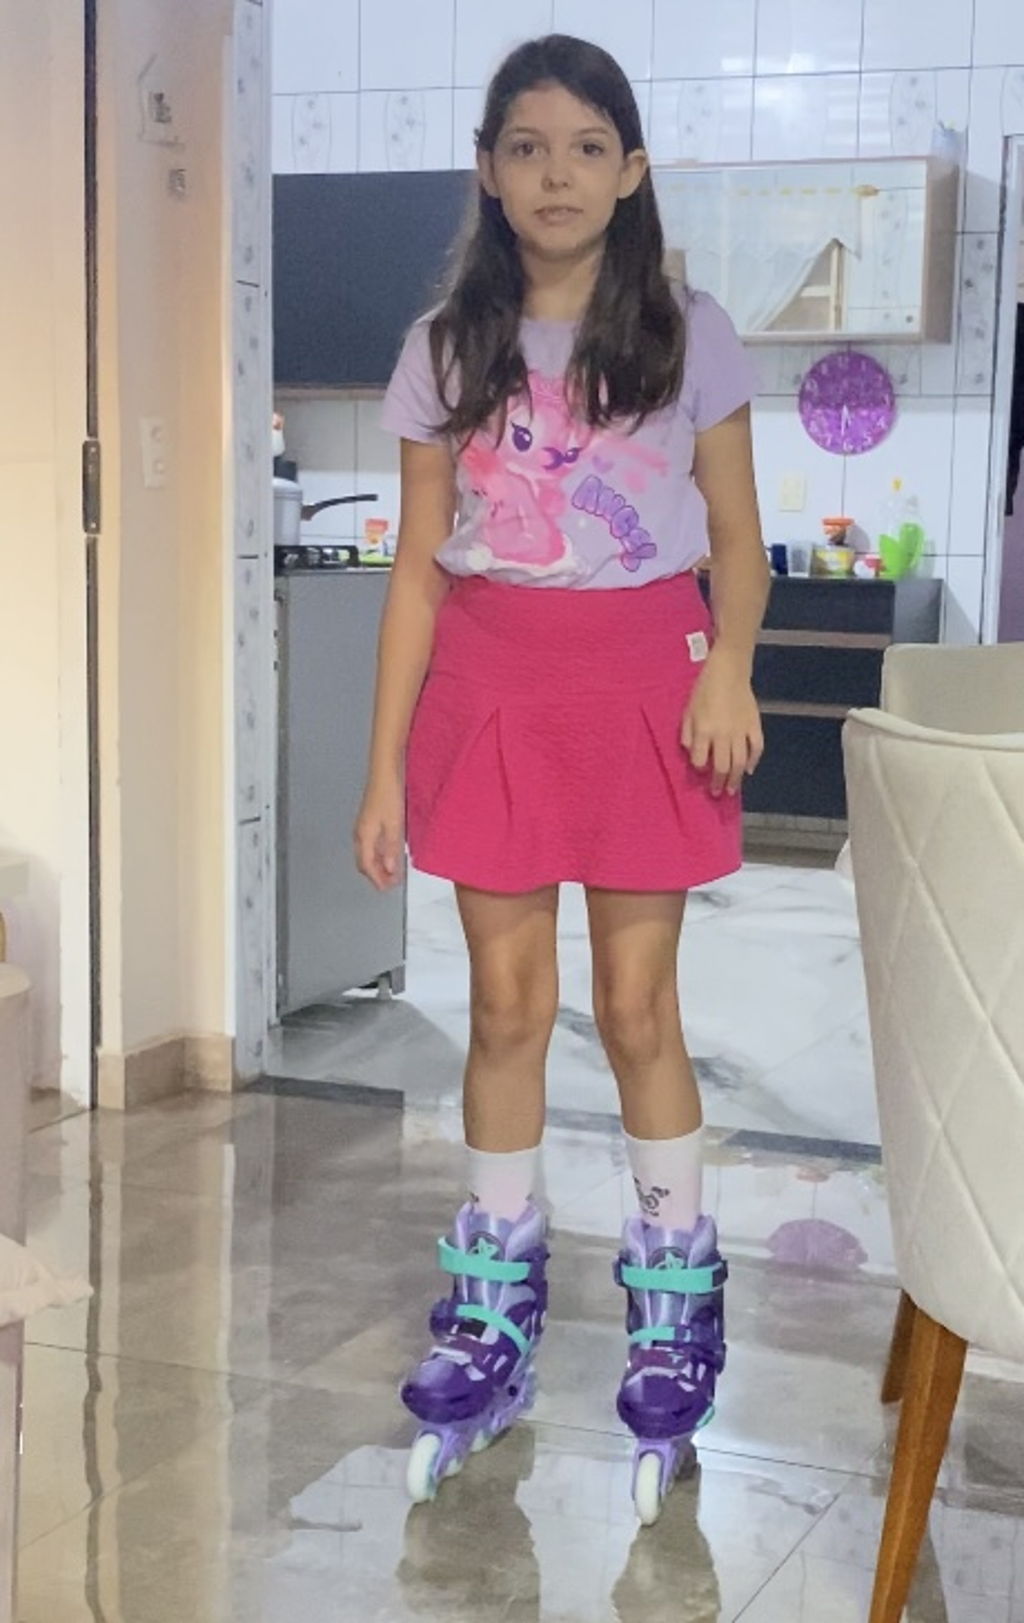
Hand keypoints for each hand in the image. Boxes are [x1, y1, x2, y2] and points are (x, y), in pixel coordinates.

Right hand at [354, 775, 404, 889]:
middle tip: (389, 884)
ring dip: (377, 864)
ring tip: (391, 872)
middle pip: (364, 862)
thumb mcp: (394, 824)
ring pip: (367, 853)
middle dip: (375, 875)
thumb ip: (391, 848)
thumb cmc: (388, 791)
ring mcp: (364, 825)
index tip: (387, 888)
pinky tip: (390, 851)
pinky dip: (379, 852)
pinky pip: (371, 843)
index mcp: (364, 835)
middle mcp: (360, 832)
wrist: (385, 769)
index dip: (377, 879)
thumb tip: (390, 868)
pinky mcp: (370, 819)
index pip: (366, 866)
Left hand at [681, 649, 763, 797]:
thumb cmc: (704, 689)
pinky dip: (754, 761)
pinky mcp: (755, 726)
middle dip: (717, 782)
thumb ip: (687, 733)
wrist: (729, 671)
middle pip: (721, 766)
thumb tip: (689, 752)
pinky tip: (750, 770)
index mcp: (704, 730)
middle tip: (715, 793)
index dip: (699, 769)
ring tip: (731, 790)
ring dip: (735, 779)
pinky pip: (757, 748)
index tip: (699, 771)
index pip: (700, 760)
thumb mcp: (688, 710)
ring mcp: (741, 731)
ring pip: (740, 762)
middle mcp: (723, 735)